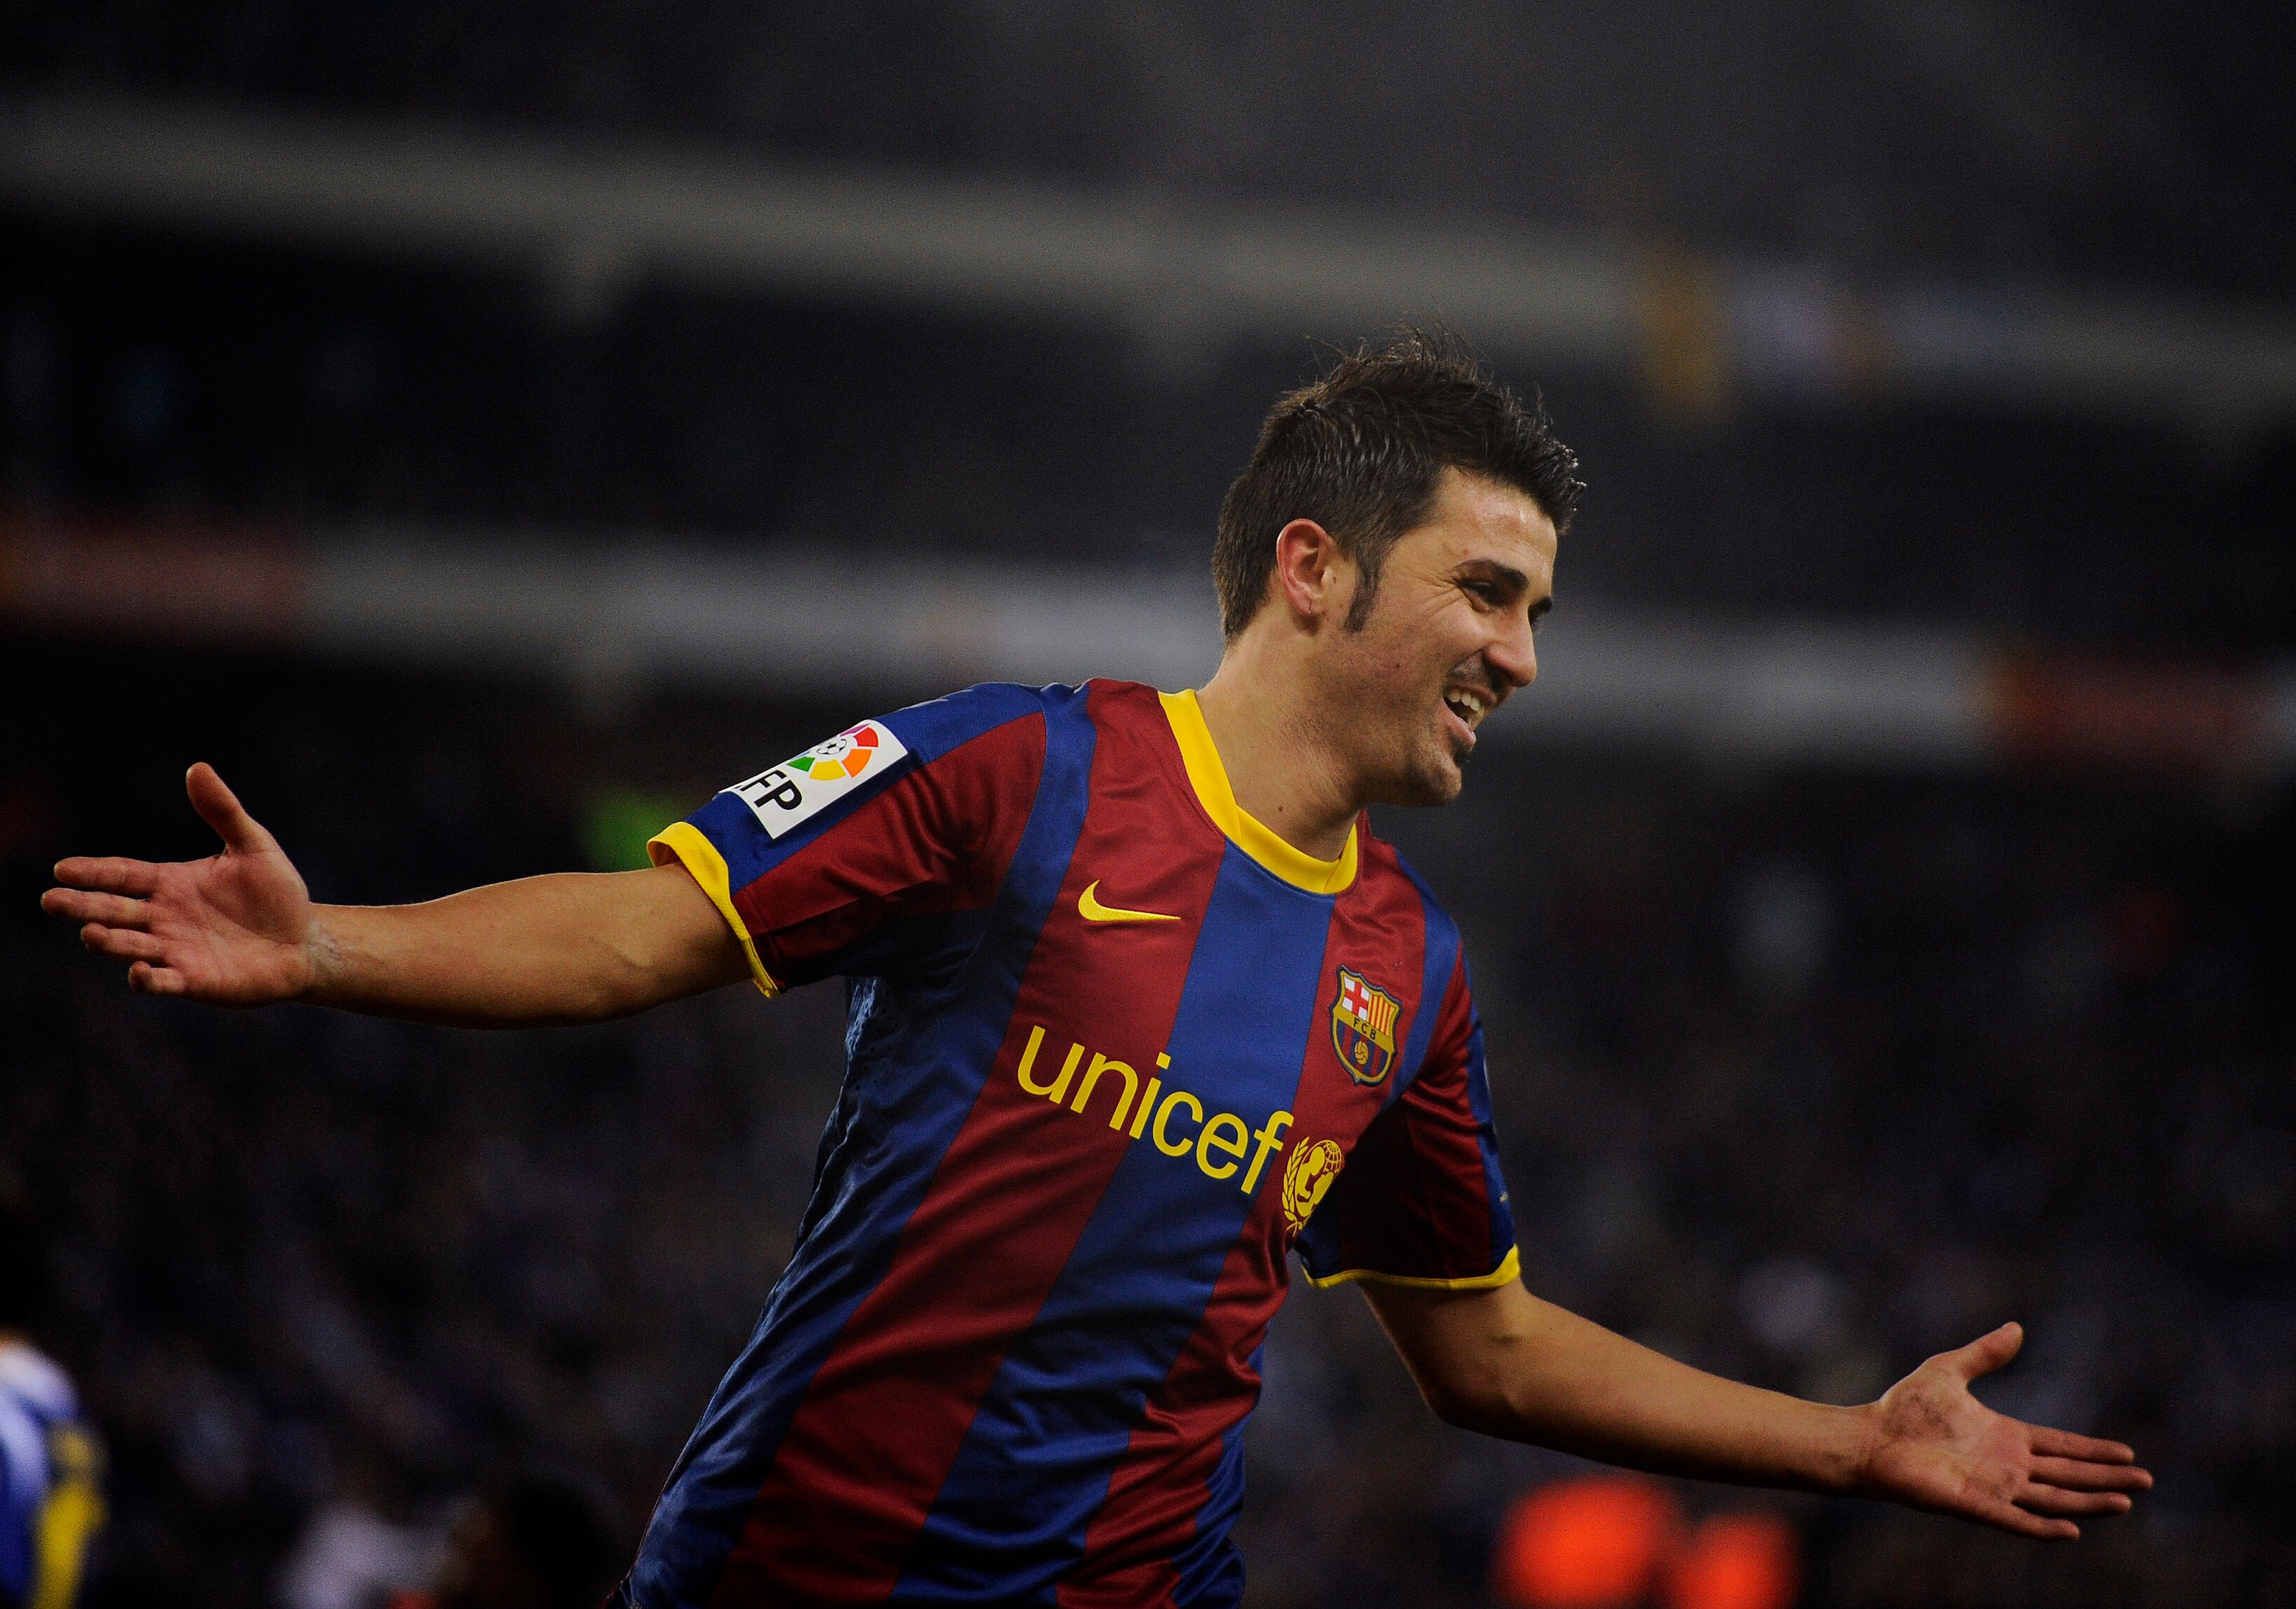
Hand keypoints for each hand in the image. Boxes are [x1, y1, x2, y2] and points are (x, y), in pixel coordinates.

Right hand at [42, 763, 319, 1005]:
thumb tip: (197, 767)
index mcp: (170, 883)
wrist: (305, 941)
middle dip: (82, 907)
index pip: (122, 875)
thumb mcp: (254, 845)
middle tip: (52, 900)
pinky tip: (137, 971)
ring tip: (90, 933)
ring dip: (109, 941)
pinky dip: (147, 979)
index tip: (61, 869)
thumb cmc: (277, 893)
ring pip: (129, 946)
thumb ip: (224, 811)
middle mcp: (164, 917)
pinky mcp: (194, 981)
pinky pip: (163, 981)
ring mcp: (175, 950)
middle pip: (113, 911)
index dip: (93, 872)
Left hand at [1857, 1321, 2150, 1538]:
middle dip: (2105, 1479)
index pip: (2061, 1446)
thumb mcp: (1949, 1370)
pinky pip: (2015, 1519)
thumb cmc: (1904, 1407)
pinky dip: (2043, 1526)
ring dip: (2087, 1503)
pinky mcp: (1974, 1504)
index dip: (2094, 1451)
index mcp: (2005, 1436)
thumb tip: (2016, 1327)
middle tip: (2145, 1482)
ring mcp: (1993, 1487)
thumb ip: (1984, 1354)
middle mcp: (2007, 1465)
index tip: (2128, 1454)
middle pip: (2068, 1474)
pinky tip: (2071, 1529)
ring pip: (2052, 1499)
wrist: (1870, 1436)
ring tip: (2123, 1504)